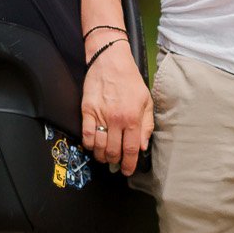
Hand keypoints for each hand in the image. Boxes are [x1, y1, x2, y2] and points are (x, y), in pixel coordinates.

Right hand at [81, 37, 154, 176]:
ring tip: (105, 157)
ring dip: (102, 156)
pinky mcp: (87, 111)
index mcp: (133, 119)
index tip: (127, 171)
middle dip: (115, 162)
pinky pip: (86, 135)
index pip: (132, 150)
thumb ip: (146, 125)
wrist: (110, 61)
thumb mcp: (146, 101)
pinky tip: (93, 146)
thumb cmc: (130, 80)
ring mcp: (100, 116)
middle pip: (114, 152)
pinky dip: (89, 145)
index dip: (129, 164)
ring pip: (99, 147)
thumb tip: (143, 146)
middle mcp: (116, 120)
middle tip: (116, 164)